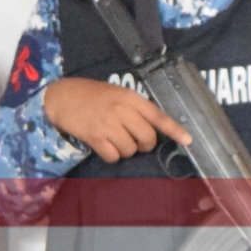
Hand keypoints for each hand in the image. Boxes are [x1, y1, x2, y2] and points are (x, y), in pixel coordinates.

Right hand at [40, 77, 189, 163]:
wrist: (61, 97)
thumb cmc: (91, 94)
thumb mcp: (116, 93)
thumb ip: (133, 107)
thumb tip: (151, 128)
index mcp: (129, 97)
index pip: (157, 115)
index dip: (174, 129)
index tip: (188, 140)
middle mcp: (121, 110)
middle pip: (147, 138)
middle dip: (144, 144)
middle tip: (135, 140)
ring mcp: (108, 124)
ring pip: (130, 150)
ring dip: (125, 150)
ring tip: (114, 139)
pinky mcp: (95, 137)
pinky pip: (113, 157)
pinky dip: (111, 156)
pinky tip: (104, 146)